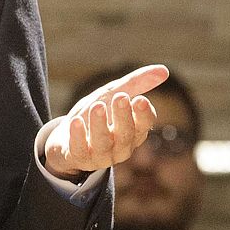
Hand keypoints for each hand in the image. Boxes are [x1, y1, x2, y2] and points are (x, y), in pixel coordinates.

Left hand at [41, 63, 168, 178]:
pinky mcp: (80, 159)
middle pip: (125, 134)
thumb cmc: (95, 115)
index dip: (143, 114)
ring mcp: (101, 155)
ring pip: (103, 143)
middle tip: (121, 98)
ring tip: (97, 106)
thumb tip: (164, 71)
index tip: (139, 100)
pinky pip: (80, 150)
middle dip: (123, 116)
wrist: (65, 139)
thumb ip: (136, 83)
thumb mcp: (113, 95)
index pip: (144, 124)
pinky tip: (76, 122)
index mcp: (134, 131)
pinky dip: (78, 136)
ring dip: (100, 125)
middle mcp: (121, 147)